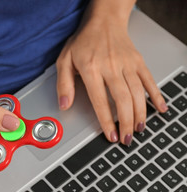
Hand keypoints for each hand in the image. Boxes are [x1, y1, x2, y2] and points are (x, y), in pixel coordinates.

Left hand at [56, 17, 166, 144]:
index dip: (106, 121)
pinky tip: (159, 108)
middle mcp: (111, 67)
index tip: (110, 135)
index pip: (100, 100)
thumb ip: (63, 84)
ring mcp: (127, 64)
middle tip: (126, 138)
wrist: (103, 21)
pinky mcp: (138, 62)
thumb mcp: (64, 61)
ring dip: (140, 113)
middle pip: (122, 99)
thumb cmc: (83, 42)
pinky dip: (156, 96)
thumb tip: (64, 105)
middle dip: (126, 122)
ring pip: (137, 93)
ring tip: (138, 129)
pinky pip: (149, 80)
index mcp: (91, 69)